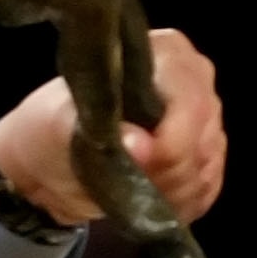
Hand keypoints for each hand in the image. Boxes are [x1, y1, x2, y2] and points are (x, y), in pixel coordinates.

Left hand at [0, 27, 225, 227]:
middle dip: (165, 173)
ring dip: (168, 192)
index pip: (192, 103)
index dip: (170, 144)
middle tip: (126, 178)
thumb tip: (140, 145)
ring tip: (130, 187)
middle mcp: (196, 80)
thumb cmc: (50, 129)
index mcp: (166, 53)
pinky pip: (207, 190)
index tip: (134, 161)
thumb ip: (95, 126)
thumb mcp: (56, 122)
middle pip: (204, 141)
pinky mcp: (205, 157)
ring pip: (206, 169)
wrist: (49, 166)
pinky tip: (146, 198)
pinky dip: (177, 203)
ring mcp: (206, 120)